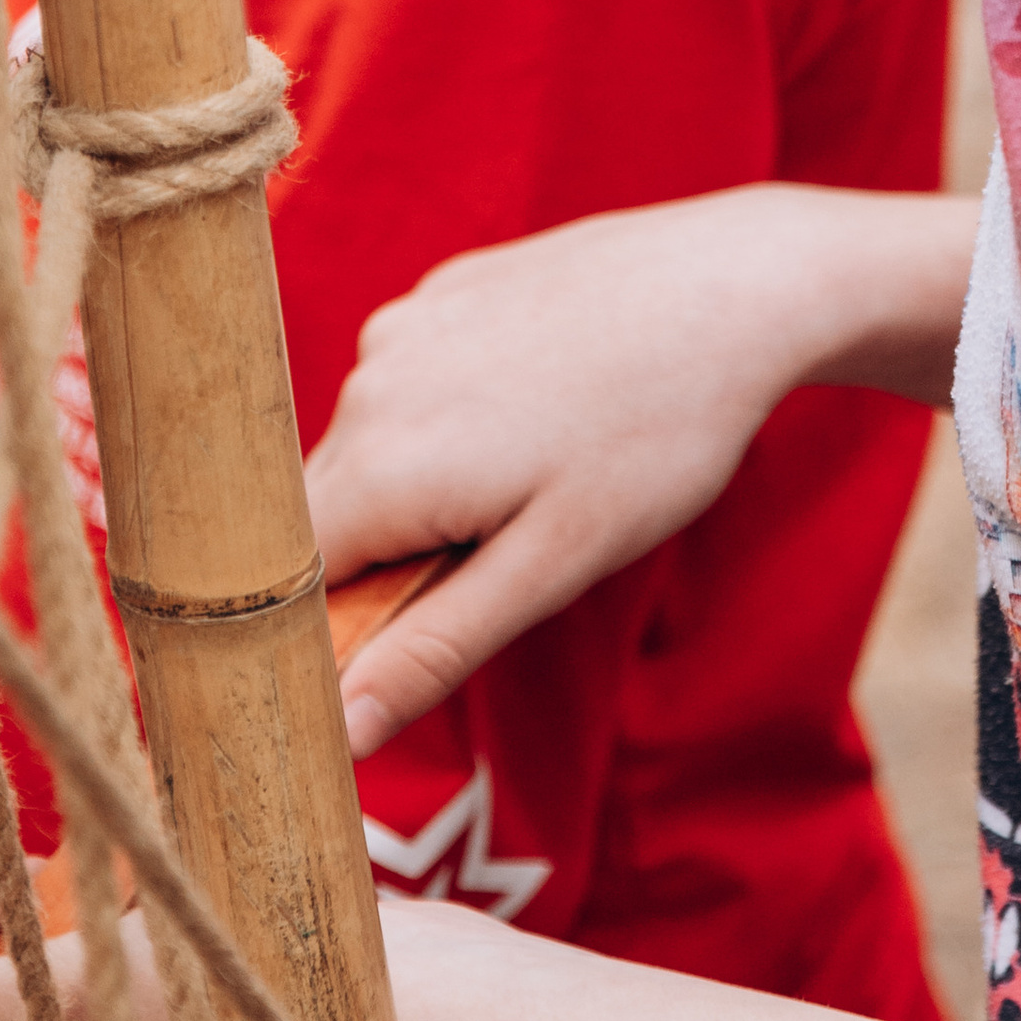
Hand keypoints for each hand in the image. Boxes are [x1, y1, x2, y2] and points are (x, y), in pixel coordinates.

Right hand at [306, 184, 974, 756]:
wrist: (737, 285)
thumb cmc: (657, 435)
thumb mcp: (554, 565)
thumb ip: (433, 649)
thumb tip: (338, 735)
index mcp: (381, 463)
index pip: (283, 578)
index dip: (319, 628)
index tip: (391, 643)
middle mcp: (369, 381)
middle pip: (325, 511)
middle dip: (386, 556)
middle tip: (500, 557)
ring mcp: (405, 322)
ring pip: (374, 444)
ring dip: (424, 485)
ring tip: (541, 473)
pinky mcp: (446, 287)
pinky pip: (414, 379)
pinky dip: (453, 415)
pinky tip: (545, 407)